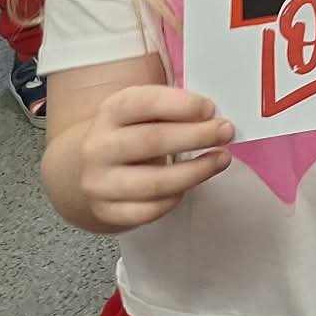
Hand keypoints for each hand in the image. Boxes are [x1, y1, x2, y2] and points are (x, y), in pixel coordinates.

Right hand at [75, 85, 232, 229]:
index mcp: (111, 111)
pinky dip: (175, 198)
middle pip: (152, 141)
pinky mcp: (107, 212)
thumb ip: (174, 108)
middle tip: (226, 132)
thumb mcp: (144, 110)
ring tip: (221, 159)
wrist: (88, 168)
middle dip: (196, 136)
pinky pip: (149, 211)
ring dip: (196, 171)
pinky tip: (191, 185)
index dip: (181, 105)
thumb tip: (216, 117)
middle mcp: (99, 147)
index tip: (210, 109)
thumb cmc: (132, 132)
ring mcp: (100, 183)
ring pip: (154, 182)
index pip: (144, 103)